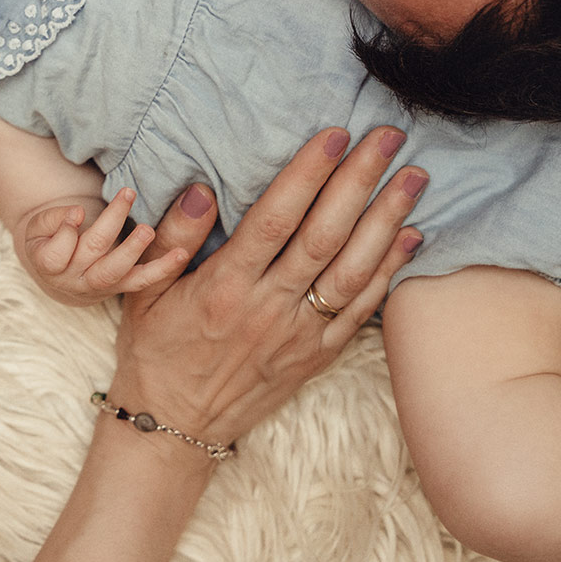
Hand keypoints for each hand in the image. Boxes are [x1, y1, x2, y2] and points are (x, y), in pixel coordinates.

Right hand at [21, 189, 188, 306]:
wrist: (61, 272)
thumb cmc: (48, 239)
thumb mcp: (38, 228)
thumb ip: (52, 219)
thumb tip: (77, 213)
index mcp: (48, 266)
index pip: (55, 255)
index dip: (66, 233)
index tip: (78, 211)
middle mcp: (74, 281)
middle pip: (92, 252)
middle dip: (111, 222)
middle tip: (127, 195)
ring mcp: (99, 287)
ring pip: (117, 271)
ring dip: (135, 248)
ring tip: (148, 229)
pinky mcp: (120, 287)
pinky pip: (142, 281)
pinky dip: (163, 269)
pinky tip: (181, 254)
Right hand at [108, 126, 427, 444]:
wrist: (176, 426)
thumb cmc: (156, 350)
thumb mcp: (145, 291)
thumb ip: (174, 237)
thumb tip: (203, 188)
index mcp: (225, 287)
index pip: (275, 220)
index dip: (308, 174)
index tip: (335, 135)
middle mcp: (269, 309)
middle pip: (325, 237)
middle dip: (360, 182)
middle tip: (388, 138)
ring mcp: (299, 336)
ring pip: (354, 271)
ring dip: (388, 221)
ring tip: (414, 178)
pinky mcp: (317, 357)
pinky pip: (362, 312)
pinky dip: (389, 272)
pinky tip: (410, 237)